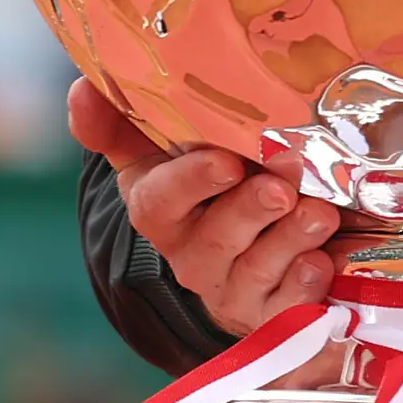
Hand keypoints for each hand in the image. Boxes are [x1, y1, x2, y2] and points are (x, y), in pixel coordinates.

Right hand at [70, 78, 338, 331]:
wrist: (248, 262)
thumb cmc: (211, 189)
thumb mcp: (164, 154)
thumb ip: (123, 123)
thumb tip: (82, 88)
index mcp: (162, 209)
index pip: (158, 201)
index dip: (190, 181)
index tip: (226, 161)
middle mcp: (191, 253)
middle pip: (214, 237)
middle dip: (250, 208)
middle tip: (282, 187)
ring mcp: (231, 287)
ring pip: (256, 268)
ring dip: (289, 239)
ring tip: (319, 213)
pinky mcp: (270, 314)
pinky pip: (286, 307)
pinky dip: (305, 283)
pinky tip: (321, 262)